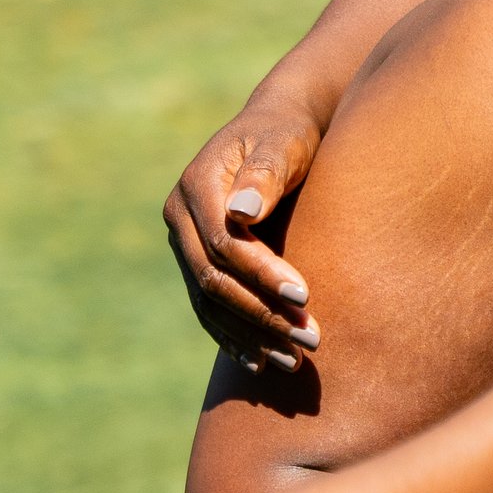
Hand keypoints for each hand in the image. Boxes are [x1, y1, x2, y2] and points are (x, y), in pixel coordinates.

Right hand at [164, 93, 329, 372]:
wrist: (277, 129)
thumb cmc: (288, 133)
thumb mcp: (283, 142)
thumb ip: (266, 172)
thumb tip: (242, 210)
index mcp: (197, 186)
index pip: (224, 244)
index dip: (262, 273)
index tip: (306, 295)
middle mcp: (181, 217)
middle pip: (215, 280)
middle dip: (263, 314)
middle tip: (311, 339)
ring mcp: (184, 243)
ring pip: (211, 301)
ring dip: (251, 335)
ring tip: (293, 362)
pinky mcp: (197, 261)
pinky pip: (208, 308)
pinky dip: (233, 337)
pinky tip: (259, 362)